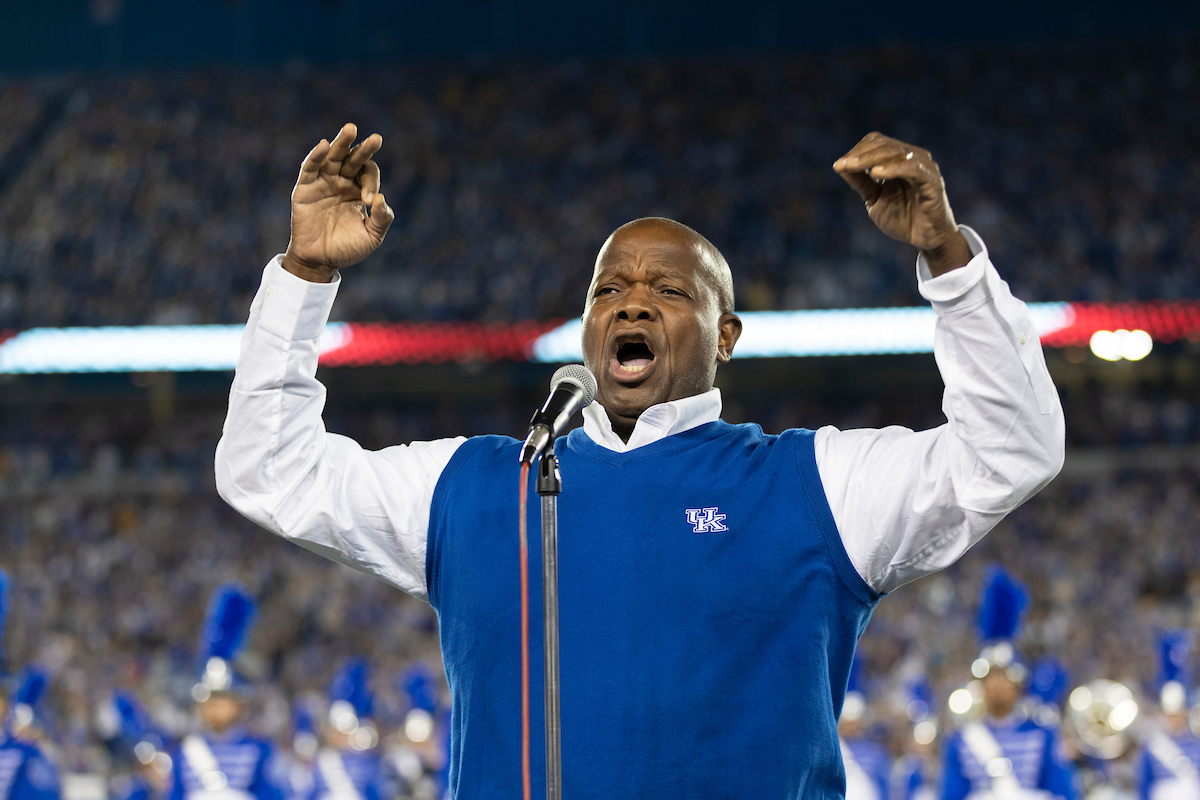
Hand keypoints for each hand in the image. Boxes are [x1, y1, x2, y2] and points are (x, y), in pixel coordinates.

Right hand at [282, 123, 395, 282]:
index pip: (368, 174)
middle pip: (353, 158)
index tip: (370, 202)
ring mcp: (323, 183)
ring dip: (341, 143)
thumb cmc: (347, 249)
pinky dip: (316, 156)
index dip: (371, 183)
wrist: (320, 261)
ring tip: (351, 129)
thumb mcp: (371, 237)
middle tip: (377, 139)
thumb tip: (383, 199)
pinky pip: (310, 168)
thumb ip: (382, 219)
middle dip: (364, 149)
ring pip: (333, 157)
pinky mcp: (305, 188)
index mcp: (358, 190)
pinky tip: (325, 145)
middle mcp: (341, 182)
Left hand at [833, 132, 970, 276]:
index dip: (856, 151)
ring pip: (897, 153)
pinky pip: (913, 169)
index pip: (876, 143)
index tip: (838, 166)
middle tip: (842, 165)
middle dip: (860, 155)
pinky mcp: (932, 182)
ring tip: (852, 166)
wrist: (926, 239)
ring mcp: (925, 167)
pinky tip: (877, 172)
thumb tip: (839, 165)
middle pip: (885, 145)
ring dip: (871, 158)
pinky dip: (894, 168)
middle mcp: (914, 158)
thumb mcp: (875, 198)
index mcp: (900, 159)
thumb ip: (861, 182)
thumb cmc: (903, 218)